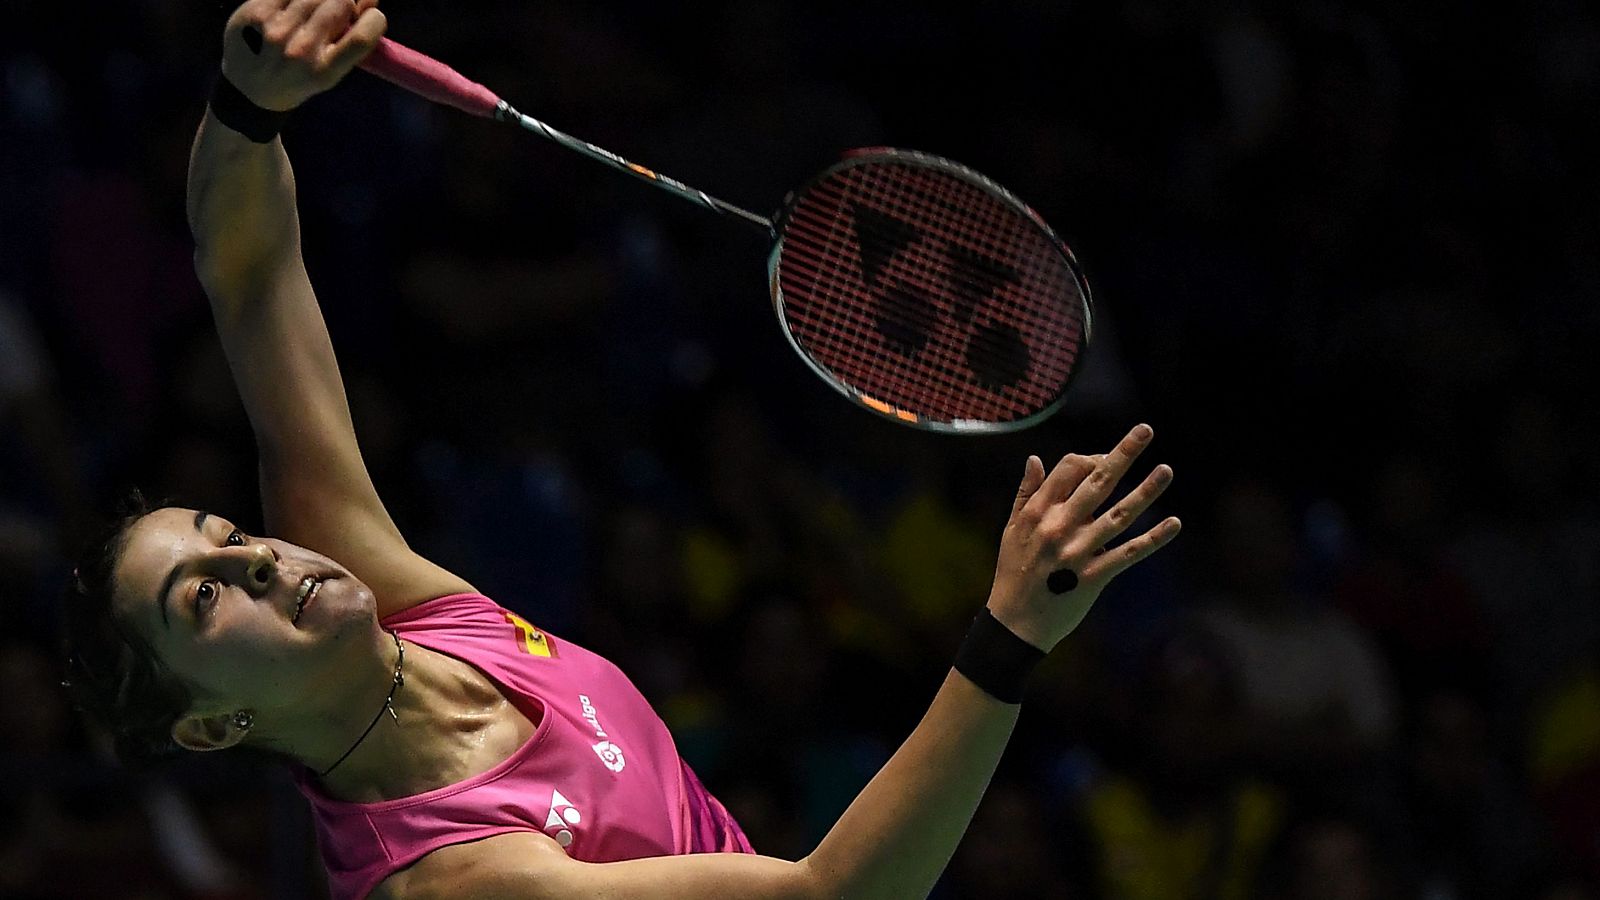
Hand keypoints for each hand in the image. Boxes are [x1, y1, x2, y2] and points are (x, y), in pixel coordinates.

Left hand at [220, 0, 386, 110]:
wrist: (248, 90)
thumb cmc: (300, 80)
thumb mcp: (331, 72)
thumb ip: (354, 39)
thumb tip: (370, 0)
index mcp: (325, 72)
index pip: (361, 37)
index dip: (374, 19)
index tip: (370, 17)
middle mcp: (300, 50)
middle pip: (340, 2)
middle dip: (345, 1)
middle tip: (335, 12)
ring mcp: (275, 28)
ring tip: (314, 9)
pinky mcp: (254, 10)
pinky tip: (294, 6)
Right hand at [986, 424, 1180, 651]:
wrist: (1015, 622)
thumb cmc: (1013, 571)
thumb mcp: (1012, 529)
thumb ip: (1025, 494)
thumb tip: (1035, 459)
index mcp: (1038, 511)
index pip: (1070, 468)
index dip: (1091, 457)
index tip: (1105, 459)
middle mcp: (1059, 527)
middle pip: (1097, 483)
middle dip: (1123, 454)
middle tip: (1145, 429)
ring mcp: (1078, 552)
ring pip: (1119, 514)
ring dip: (1146, 491)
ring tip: (1167, 470)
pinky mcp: (1093, 577)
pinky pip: (1128, 554)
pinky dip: (1152, 539)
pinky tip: (1174, 523)